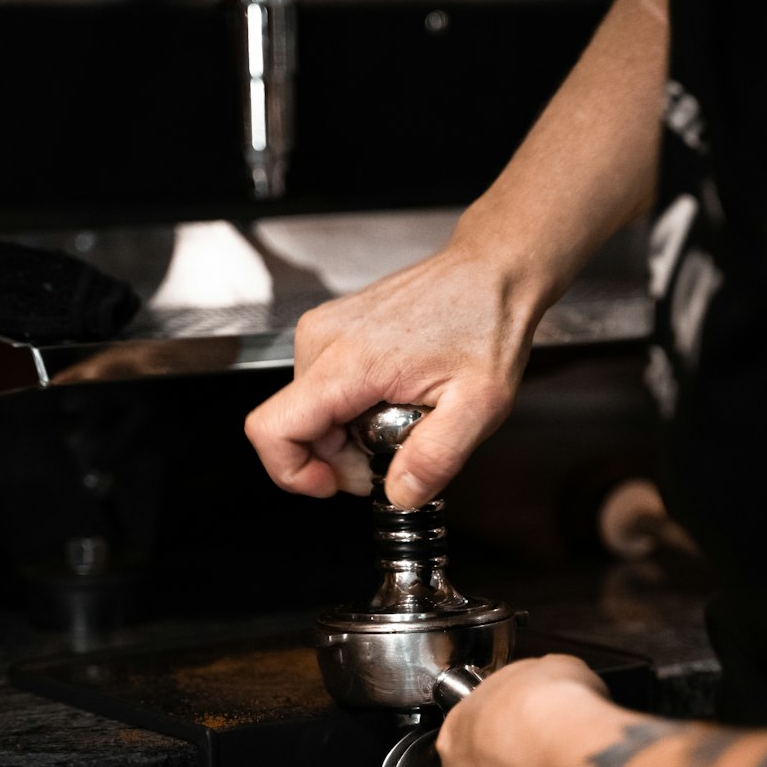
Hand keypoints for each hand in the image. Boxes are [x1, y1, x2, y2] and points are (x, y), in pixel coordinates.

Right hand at [243, 222, 547, 507]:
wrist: (492, 272)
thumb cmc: (487, 322)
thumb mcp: (480, 406)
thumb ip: (436, 458)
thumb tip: (400, 494)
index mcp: (348, 361)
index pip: (273, 430)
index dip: (293, 473)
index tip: (334, 485)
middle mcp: (323, 339)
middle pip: (294, 428)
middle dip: (340, 458)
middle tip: (396, 453)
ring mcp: (324, 329)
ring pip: (309, 412)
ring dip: (350, 434)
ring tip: (405, 417)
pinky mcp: (332, 328)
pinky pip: (323, 389)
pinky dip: (354, 409)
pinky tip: (396, 397)